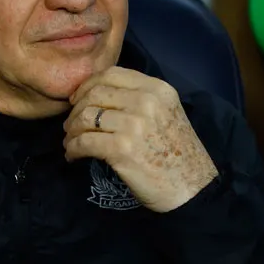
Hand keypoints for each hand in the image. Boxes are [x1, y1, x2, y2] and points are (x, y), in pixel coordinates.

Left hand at [63, 66, 218, 212]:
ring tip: (71, 142)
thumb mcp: (167, 112)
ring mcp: (134, 125)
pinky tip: (73, 156)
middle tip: (71, 125)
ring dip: (72, 131)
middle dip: (76, 110)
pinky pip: (84, 142)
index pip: (111, 74)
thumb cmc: (177, 152)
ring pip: (86, 117)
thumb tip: (97, 93)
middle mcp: (146, 102)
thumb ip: (139, 97)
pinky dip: (72, 149)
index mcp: (157, 89)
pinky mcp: (122, 150)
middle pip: (95, 94)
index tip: (78, 99)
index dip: (87, 84)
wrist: (192, 189)